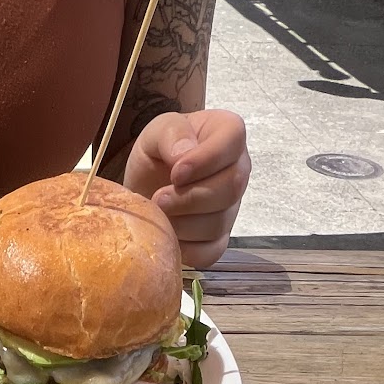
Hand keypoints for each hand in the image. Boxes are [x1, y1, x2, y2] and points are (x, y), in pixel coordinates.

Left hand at [123, 110, 250, 269]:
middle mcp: (238, 170)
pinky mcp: (219, 239)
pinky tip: (169, 234)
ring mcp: (231, 207)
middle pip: (231, 187)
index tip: (176, 173)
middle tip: (159, 199)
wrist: (145, 186)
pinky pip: (211, 252)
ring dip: (182, 223)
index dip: (206, 159)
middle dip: (190, 197)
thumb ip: (171, 132)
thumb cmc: (157, 154)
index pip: (233, 141)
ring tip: (159, 213)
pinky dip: (186, 249)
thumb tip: (183, 155)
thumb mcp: (156, 131)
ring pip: (218, 222)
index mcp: (227, 134)